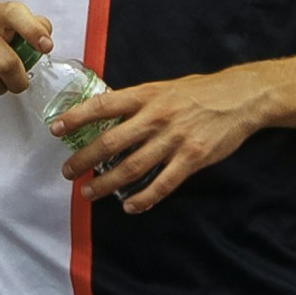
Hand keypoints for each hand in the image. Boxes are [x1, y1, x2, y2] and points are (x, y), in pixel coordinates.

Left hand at [55, 65, 270, 210]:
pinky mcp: (192, 158)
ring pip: (132, 167)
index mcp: (146, 96)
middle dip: (84, 159)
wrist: (240, 97)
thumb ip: (138, 103)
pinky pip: (163, 184)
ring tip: (89, 192)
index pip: (103, 105)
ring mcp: (174, 139)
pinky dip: (144, 198)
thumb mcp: (163, 88)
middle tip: (67, 171)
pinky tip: (130, 206)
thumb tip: (107, 116)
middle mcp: (156, 117)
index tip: (55, 129)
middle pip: (111, 142)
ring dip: (107, 183)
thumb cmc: (198, 92)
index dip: (76, 117)